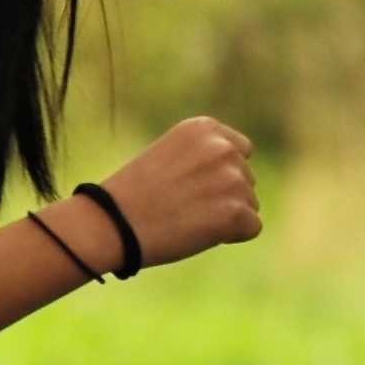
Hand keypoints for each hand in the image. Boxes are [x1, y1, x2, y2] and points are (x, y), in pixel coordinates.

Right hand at [93, 116, 260, 269]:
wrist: (112, 223)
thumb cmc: (132, 195)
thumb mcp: (168, 156)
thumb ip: (203, 158)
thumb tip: (239, 179)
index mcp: (204, 128)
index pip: (240, 150)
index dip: (219, 174)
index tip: (192, 186)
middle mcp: (223, 148)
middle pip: (246, 179)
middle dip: (223, 196)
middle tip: (183, 206)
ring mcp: (232, 179)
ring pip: (250, 204)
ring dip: (226, 216)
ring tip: (187, 218)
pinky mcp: (236, 211)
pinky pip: (252, 227)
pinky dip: (230, 235)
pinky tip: (198, 232)